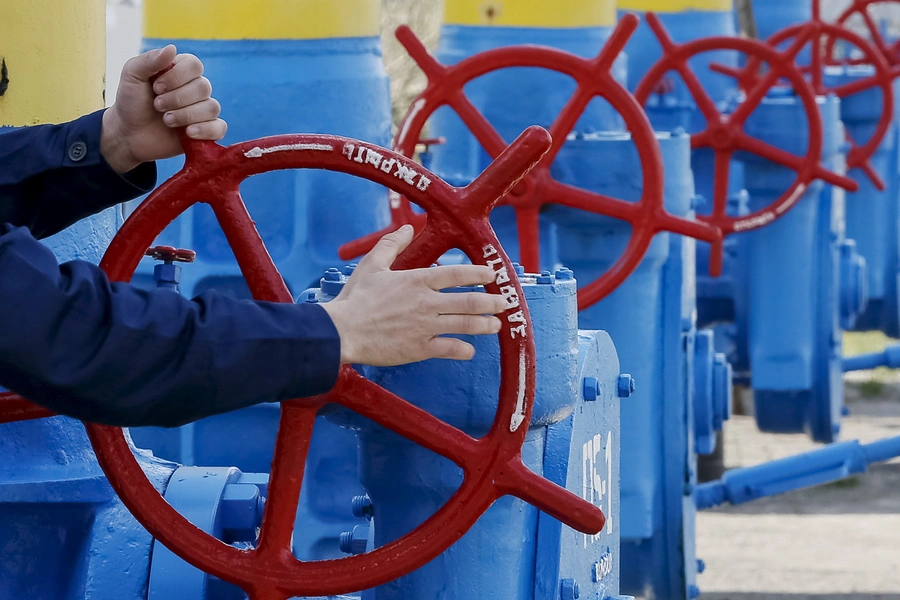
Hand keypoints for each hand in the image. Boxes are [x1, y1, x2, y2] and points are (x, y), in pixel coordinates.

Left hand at [101, 45, 227, 173]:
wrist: (129, 134)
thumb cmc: (131, 102)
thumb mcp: (132, 76)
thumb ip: (149, 60)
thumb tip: (172, 48)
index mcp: (180, 71)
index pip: (194, 65)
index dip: (177, 76)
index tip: (156, 87)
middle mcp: (195, 89)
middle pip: (203, 87)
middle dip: (178, 98)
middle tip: (158, 105)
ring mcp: (201, 111)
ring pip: (211, 108)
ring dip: (186, 115)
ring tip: (167, 121)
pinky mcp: (205, 131)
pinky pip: (219, 128)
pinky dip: (206, 130)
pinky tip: (188, 132)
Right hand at [321, 225, 508, 365]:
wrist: (342, 332)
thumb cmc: (355, 298)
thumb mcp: (371, 265)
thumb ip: (391, 245)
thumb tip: (406, 229)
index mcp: (417, 279)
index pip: (457, 273)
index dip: (479, 272)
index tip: (492, 274)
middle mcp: (427, 302)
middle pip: (470, 300)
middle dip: (492, 301)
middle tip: (504, 303)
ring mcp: (426, 326)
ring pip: (466, 324)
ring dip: (486, 325)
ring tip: (496, 325)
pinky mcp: (420, 349)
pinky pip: (450, 349)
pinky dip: (463, 350)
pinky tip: (469, 350)